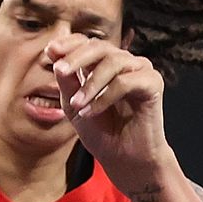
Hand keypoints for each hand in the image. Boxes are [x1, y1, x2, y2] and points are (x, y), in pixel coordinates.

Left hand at [48, 35, 168, 187]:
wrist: (123, 159)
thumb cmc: (101, 133)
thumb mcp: (74, 106)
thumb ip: (67, 82)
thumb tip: (56, 57)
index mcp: (102, 65)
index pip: (86, 43)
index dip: (69, 43)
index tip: (49, 51)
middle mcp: (123, 63)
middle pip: (99, 46)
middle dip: (77, 58)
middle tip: (60, 71)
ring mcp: (140, 70)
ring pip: (113, 61)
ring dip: (91, 84)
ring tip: (77, 104)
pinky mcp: (153, 83)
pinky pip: (126, 81)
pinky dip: (105, 96)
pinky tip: (92, 112)